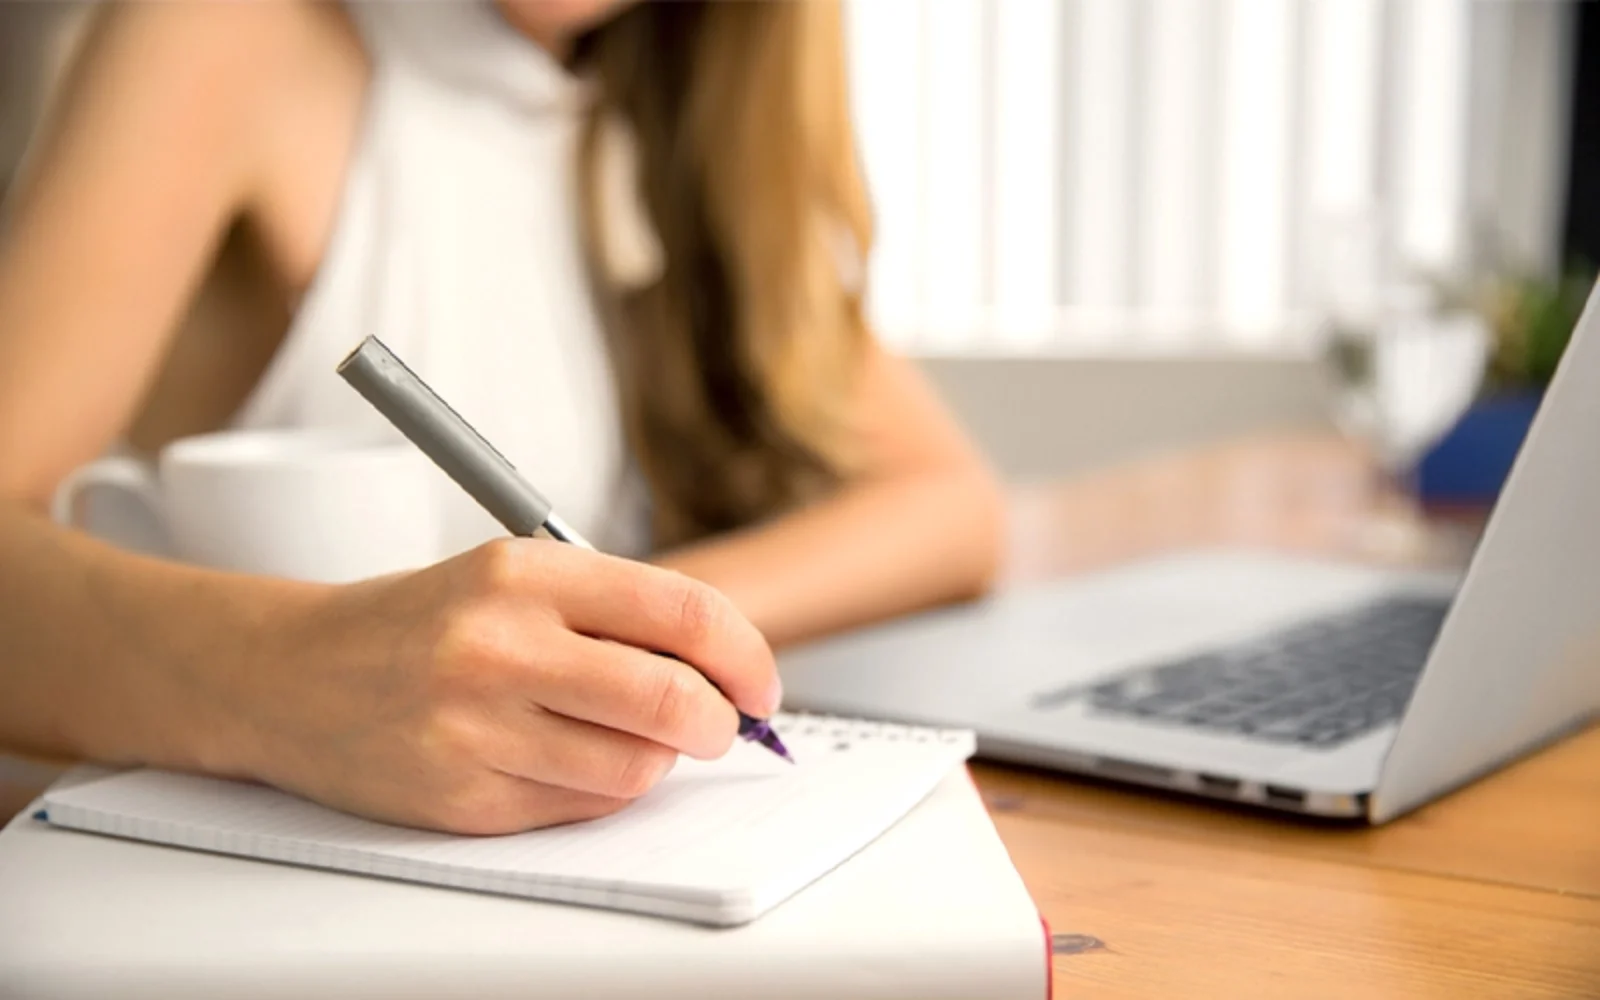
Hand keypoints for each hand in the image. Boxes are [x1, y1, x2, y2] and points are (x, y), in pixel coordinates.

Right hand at [229, 539, 781, 834]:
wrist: (288, 674)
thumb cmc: (418, 622)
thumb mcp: (511, 578)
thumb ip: (614, 611)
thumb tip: (725, 666)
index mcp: (524, 573)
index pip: (685, 613)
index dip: (747, 657)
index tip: (761, 684)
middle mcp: (499, 645)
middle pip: (672, 701)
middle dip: (719, 723)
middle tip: (720, 725)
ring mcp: (476, 727)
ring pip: (636, 767)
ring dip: (656, 760)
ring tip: (620, 735)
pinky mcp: (462, 797)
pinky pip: (582, 807)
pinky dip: (599, 789)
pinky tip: (563, 758)